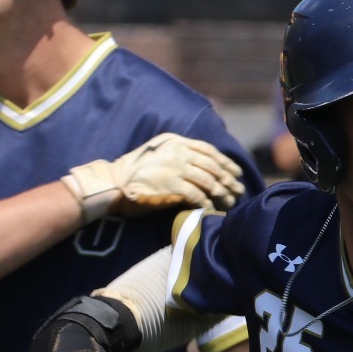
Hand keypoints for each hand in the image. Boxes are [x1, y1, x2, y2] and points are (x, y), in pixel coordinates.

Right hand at [64, 135, 245, 222]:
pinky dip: (207, 204)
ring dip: (222, 193)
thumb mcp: (157, 152)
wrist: (112, 183)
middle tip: (239, 191)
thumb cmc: (134, 171)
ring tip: (231, 202)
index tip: (237, 172)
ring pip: (209, 181)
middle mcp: (177, 151)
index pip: (209, 150)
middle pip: (212, 166)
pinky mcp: (172, 186)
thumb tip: (205, 166)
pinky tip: (212, 210)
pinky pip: (198, 195)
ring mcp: (175, 168)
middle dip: (229, 180)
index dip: (226, 162)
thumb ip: (178, 153)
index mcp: (175, 141)